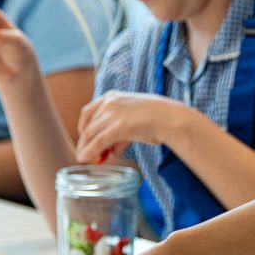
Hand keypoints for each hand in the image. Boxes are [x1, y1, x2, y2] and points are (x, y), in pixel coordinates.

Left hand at [75, 92, 190, 163]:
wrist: (171, 118)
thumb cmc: (157, 119)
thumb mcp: (132, 118)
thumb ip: (119, 131)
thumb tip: (110, 150)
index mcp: (112, 96)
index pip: (88, 111)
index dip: (83, 127)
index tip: (83, 138)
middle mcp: (109, 102)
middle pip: (88, 125)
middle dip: (85, 142)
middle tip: (85, 155)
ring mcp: (113, 114)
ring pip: (90, 135)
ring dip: (86, 149)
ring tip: (84, 159)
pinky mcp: (117, 127)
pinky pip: (98, 142)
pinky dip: (90, 151)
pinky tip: (85, 158)